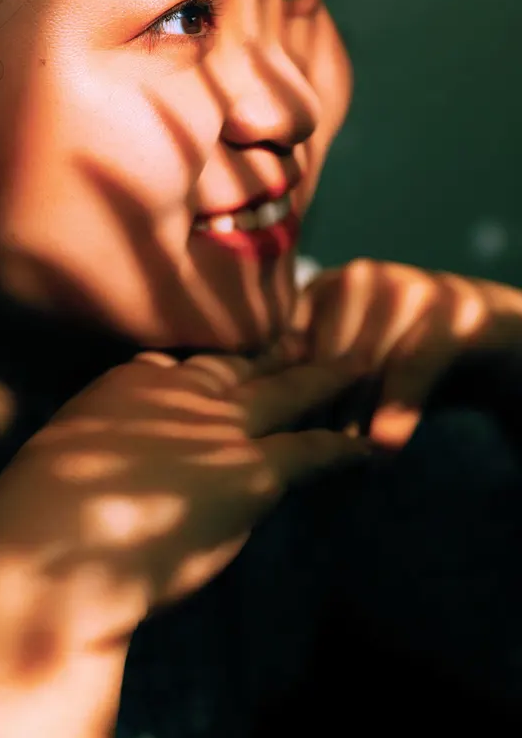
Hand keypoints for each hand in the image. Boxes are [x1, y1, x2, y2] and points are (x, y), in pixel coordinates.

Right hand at [0, 350, 371, 654]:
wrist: (45, 552)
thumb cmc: (30, 525)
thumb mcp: (52, 468)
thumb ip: (86, 457)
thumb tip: (93, 474)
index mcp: (122, 388)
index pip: (175, 367)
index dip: (205, 368)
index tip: (226, 363)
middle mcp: (174, 392)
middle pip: (237, 365)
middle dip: (273, 351)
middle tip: (306, 333)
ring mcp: (214, 426)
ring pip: (283, 391)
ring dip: (324, 378)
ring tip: (358, 362)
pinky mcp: (247, 470)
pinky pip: (309, 450)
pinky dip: (342, 448)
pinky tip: (369, 448)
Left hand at [266, 258, 521, 448]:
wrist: (493, 346)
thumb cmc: (406, 363)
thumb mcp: (353, 369)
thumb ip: (307, 381)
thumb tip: (244, 426)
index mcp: (324, 287)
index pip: (286, 347)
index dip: (280, 398)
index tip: (276, 441)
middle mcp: (361, 277)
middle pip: (320, 360)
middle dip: (317, 415)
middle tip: (316, 460)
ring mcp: (410, 287)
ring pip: (363, 365)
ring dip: (355, 420)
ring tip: (352, 460)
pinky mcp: (456, 312)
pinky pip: (412, 366)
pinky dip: (396, 409)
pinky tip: (385, 446)